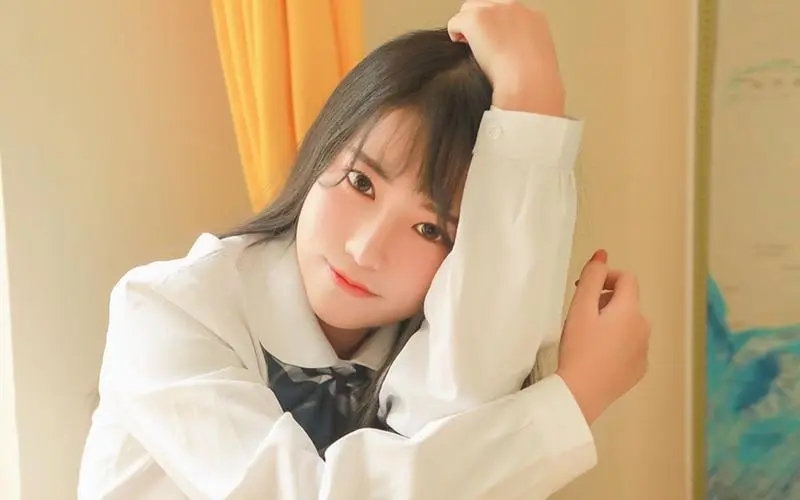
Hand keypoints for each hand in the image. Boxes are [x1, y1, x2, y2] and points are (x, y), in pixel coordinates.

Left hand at [447, 0, 564, 115]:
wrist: (527, 81)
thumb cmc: (533, 81)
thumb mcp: (539, 60)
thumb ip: (525, 49)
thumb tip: (513, 55)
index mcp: (533, 17)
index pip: (507, 12)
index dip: (496, 26)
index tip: (493, 41)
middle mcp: (514, 8)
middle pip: (487, 6)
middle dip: (480, 23)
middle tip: (478, 43)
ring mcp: (494, 11)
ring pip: (468, 10)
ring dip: (467, 27)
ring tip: (469, 46)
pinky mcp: (476, 19)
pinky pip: (455, 22)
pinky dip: (455, 34)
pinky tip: (460, 47)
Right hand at [556, 250, 650, 424]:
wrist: (581, 393)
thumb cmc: (578, 348)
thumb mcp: (579, 308)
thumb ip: (591, 277)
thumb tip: (603, 254)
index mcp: (630, 310)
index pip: (626, 279)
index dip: (605, 277)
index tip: (583, 288)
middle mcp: (644, 327)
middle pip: (627, 302)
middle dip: (605, 301)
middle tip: (580, 315)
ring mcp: (644, 350)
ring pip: (629, 324)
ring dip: (612, 322)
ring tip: (587, 336)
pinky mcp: (639, 370)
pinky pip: (630, 346)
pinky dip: (617, 343)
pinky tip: (597, 355)